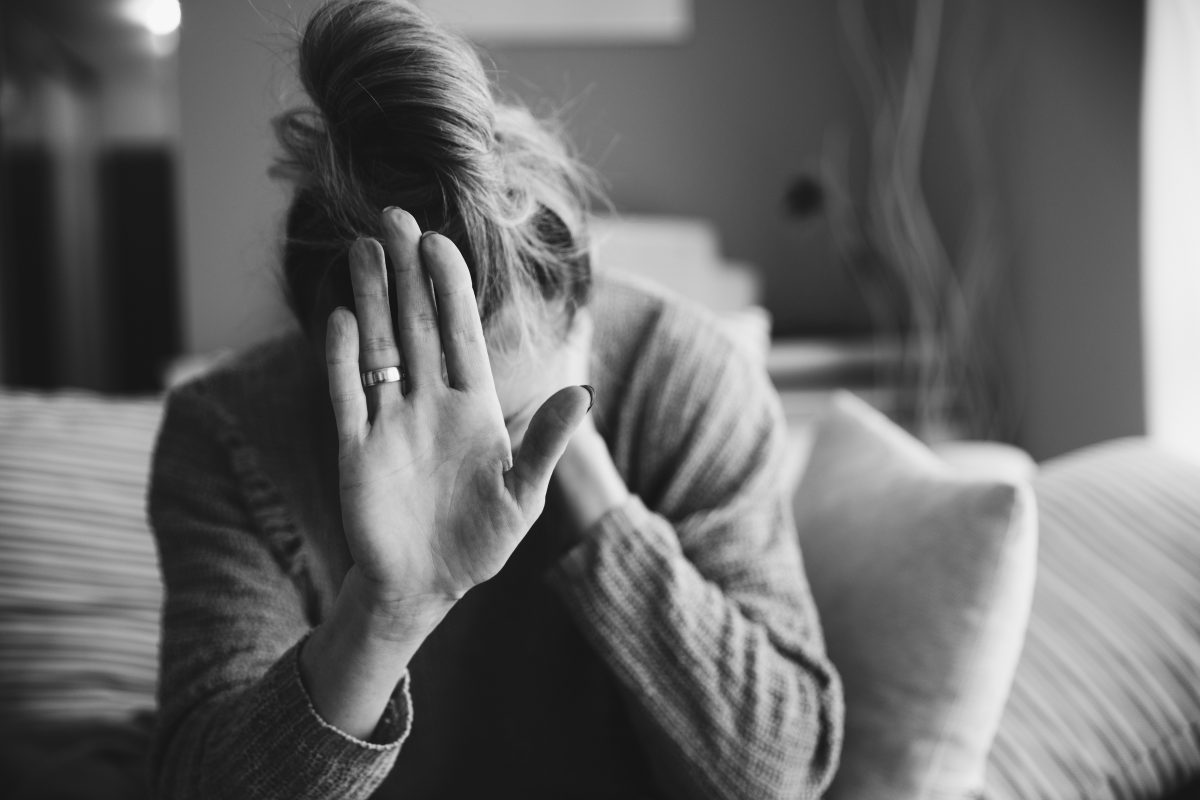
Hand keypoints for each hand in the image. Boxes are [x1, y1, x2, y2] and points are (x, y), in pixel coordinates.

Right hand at [325, 208, 591, 618]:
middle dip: (406, 272)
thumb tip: (586, 389)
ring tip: (365, 249)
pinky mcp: (357, 449)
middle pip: (416, 326)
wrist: (427, 585)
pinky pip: (348, 396)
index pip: (461, 333)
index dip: (450, 288)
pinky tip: (343, 317)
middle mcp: (430, 403)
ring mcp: (390, 423)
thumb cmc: (482, 539)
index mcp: (473, 407)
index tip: (440, 241)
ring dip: (372, 300)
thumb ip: (548, 441)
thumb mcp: (525, 493)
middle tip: (394, 216)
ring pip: (380, 348)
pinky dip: (344, 359)